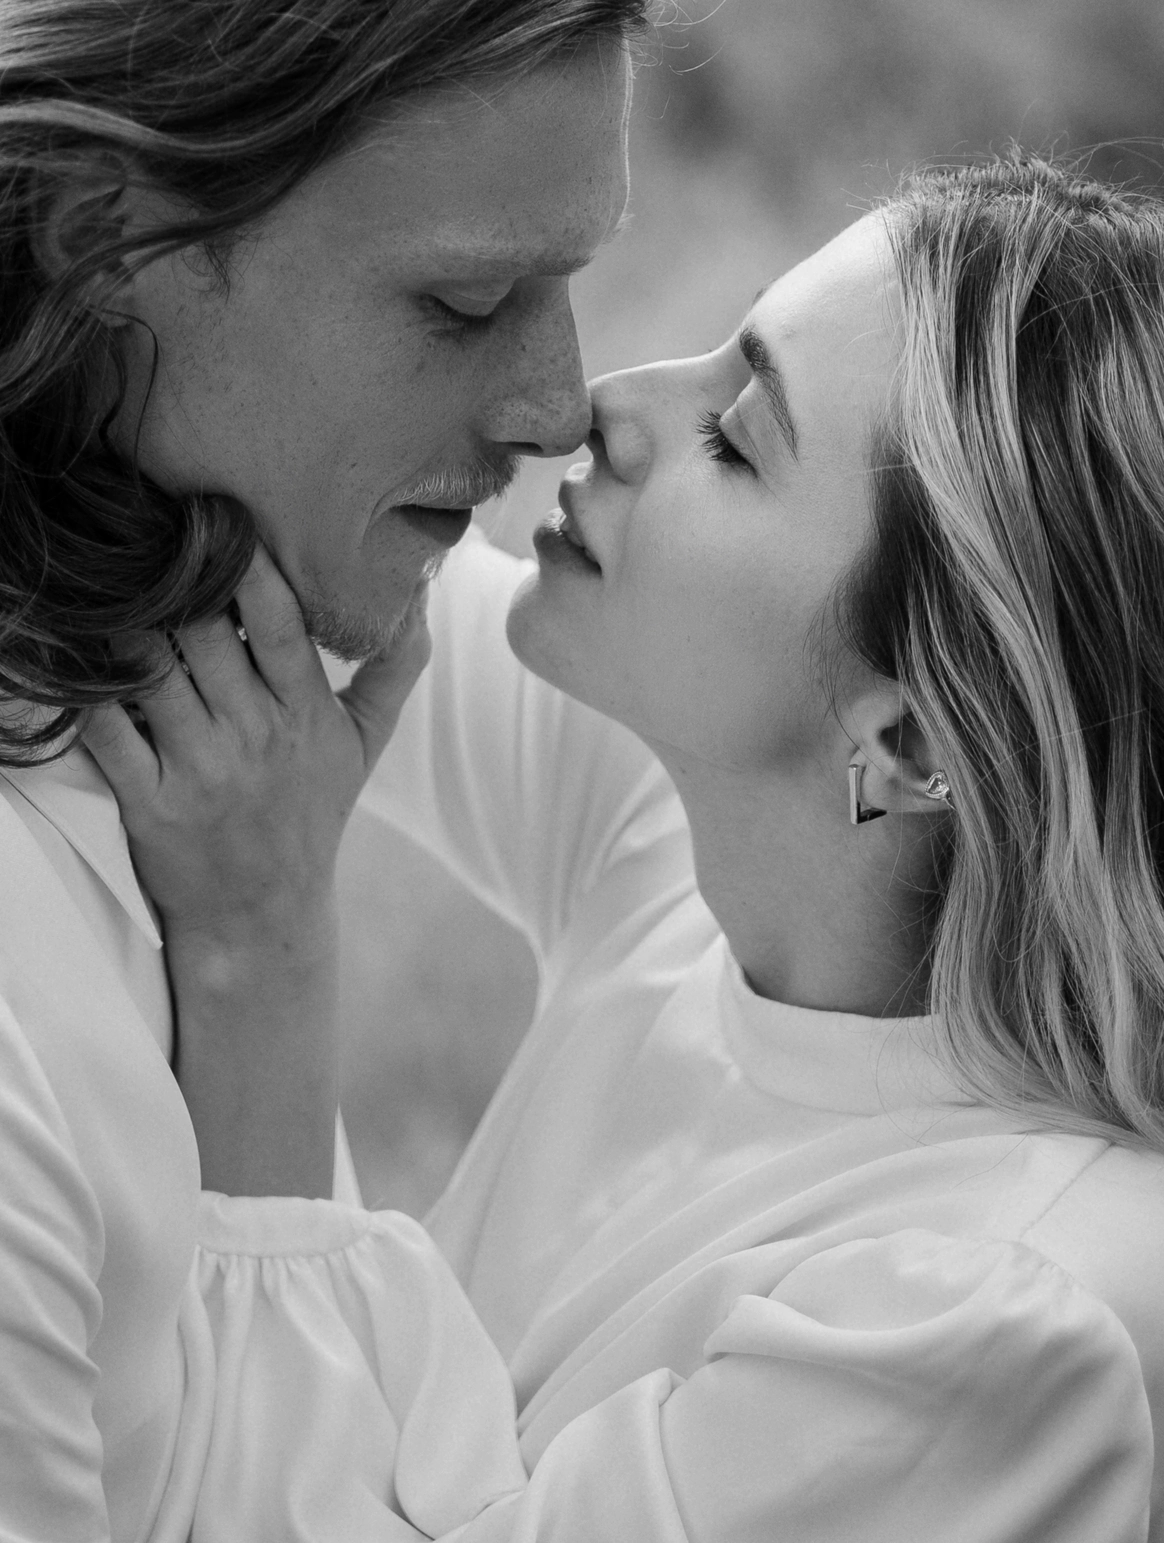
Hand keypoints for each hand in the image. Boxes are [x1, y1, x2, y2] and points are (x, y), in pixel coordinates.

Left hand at [81, 544, 430, 1196]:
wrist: (265, 915)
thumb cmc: (310, 818)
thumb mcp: (363, 747)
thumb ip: (392, 672)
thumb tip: (420, 599)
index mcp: (307, 713)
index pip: (279, 622)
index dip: (246, 563)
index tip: (217, 512)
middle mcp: (256, 737)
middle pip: (204, 632)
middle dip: (170, 577)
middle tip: (138, 522)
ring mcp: (201, 770)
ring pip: (151, 670)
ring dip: (120, 620)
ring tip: (97, 572)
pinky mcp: (150, 804)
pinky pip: (107, 732)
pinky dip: (82, 690)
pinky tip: (65, 648)